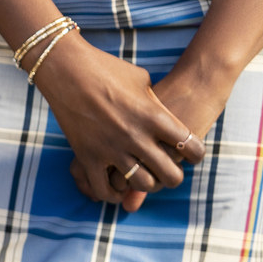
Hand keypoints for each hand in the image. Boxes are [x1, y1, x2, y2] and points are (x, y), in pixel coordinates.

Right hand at [29, 35, 206, 213]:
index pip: (191, 146)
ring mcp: (111, 148)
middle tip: (169, 170)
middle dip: (174, 176)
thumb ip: (156, 102)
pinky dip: (114, 194)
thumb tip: (164, 117)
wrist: (65, 66)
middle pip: (171, 175)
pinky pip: (105, 190)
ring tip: (145, 176)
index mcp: (153, 114)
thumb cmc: (105, 67)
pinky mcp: (88, 156)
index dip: (197, 154)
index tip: (192, 154)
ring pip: (142, 185)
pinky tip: (117, 187)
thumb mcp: (140, 79)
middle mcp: (135, 135)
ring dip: (147, 184)